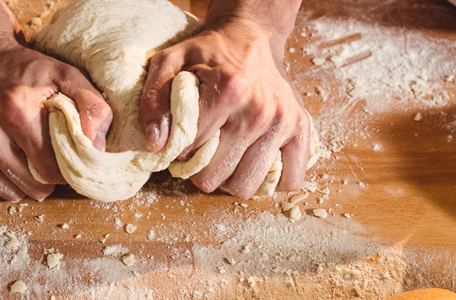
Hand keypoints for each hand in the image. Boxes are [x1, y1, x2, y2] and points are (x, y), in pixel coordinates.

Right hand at [0, 38, 111, 200]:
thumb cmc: (25, 69)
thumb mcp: (66, 76)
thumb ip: (92, 107)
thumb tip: (97, 147)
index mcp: (15, 111)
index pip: (50, 171)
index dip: (62, 171)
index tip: (63, 159)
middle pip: (27, 187)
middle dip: (41, 179)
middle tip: (42, 158)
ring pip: (2, 191)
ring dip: (17, 181)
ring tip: (21, 154)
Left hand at [140, 18, 309, 198]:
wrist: (252, 35)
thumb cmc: (209, 51)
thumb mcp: (171, 61)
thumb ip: (155, 100)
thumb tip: (157, 144)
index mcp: (228, 91)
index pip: (190, 151)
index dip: (179, 151)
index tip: (183, 139)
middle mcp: (259, 110)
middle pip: (216, 176)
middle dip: (201, 170)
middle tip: (202, 151)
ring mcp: (283, 121)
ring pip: (246, 186)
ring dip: (230, 179)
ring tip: (226, 158)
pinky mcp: (300, 128)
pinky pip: (290, 180)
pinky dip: (270, 182)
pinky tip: (254, 163)